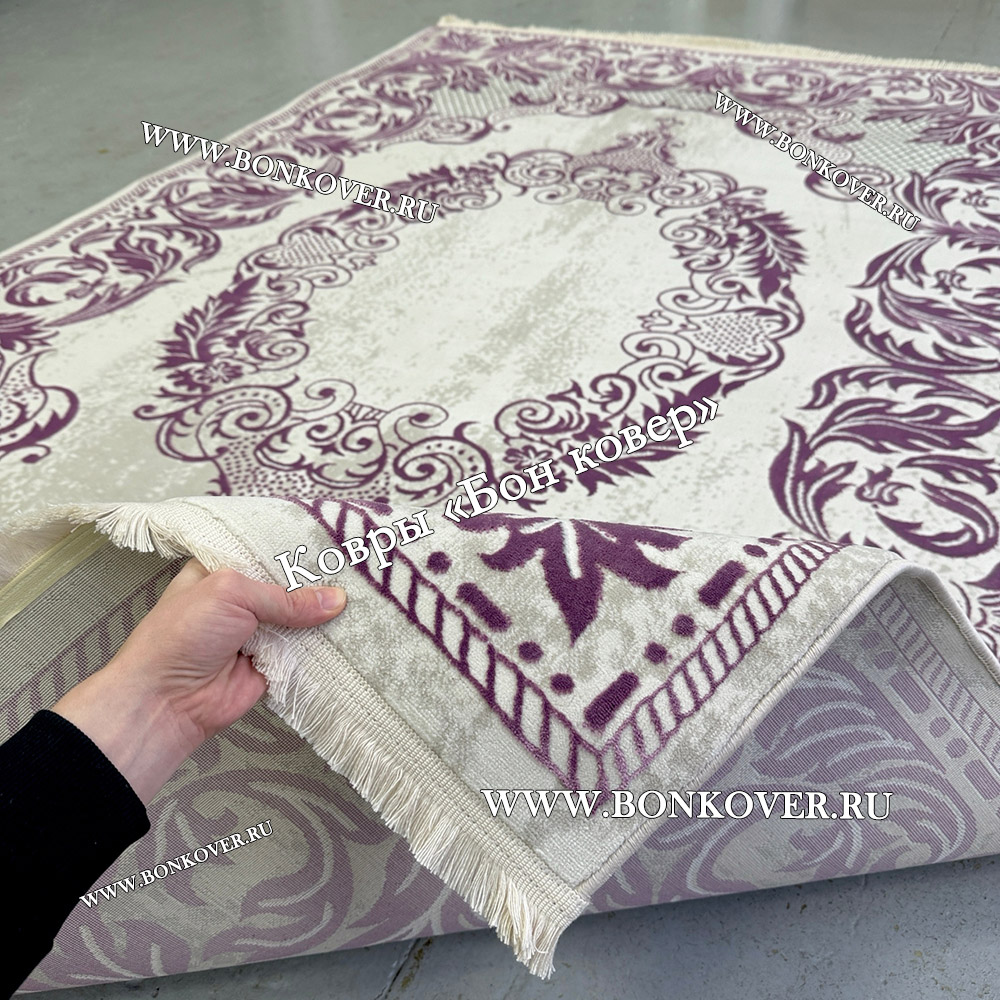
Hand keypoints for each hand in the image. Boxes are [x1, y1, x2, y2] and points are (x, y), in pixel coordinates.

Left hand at [52, 560, 345, 802]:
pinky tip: (358, 628)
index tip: (338, 536)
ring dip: (327, 612)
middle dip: (320, 578)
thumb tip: (337, 600)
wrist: (167, 700)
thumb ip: (285, 596)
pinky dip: (327, 644)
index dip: (298, 546)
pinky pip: (306, 650)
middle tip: (361, 563)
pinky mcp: (274, 662)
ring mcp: (260, 631)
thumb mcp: (231, 593)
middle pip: (290, 583)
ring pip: (302, 617)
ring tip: (370, 593)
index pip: (267, 550)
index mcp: (223, 568)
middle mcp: (243, 598)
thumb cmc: (184, 633)